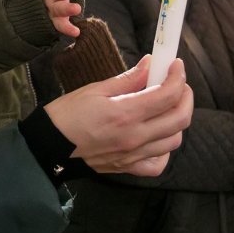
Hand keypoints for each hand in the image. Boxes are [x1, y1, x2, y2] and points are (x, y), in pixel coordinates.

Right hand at [46, 55, 193, 176]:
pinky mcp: (128, 168)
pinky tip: (156, 135)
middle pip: (180, 119)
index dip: (177, 76)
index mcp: (125, 113)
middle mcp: (134, 137)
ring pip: (174, 140)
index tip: (175, 64)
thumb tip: (150, 64)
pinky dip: (164, 149)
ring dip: (177, 120)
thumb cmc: (67, 114)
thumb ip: (128, 79)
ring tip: (165, 106)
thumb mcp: (95, 89)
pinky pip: (158, 163)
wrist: (48, 146)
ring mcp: (133, 156)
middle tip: (176, 83)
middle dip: (185, 96)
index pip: (167, 95)